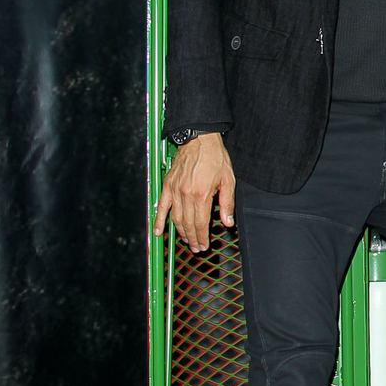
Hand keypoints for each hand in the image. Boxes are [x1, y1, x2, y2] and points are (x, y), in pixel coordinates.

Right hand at [153, 134, 235, 252]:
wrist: (200, 138)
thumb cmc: (214, 157)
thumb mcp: (228, 179)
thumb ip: (227, 202)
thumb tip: (228, 222)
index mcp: (201, 194)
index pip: (200, 223)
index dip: (202, 237)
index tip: (204, 245)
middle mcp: (186, 195)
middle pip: (188, 224)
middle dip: (192, 239)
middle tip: (196, 247)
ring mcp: (175, 191)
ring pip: (175, 218)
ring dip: (180, 233)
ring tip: (186, 240)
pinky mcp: (168, 185)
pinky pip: (162, 206)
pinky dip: (159, 220)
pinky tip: (158, 231)